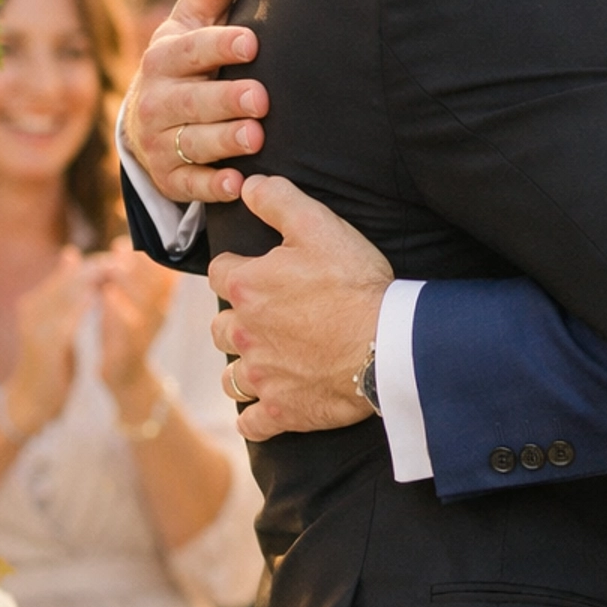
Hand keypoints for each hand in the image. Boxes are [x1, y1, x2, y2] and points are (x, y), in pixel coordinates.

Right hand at [8, 248, 103, 437]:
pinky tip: (95, 299)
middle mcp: (32, 310)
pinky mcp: (43, 347)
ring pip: (65, 296)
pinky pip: (63, 322)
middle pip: (67, 280)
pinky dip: (79, 308)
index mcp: (36, 301)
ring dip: (92, 281)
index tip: (121, 256)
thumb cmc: (49, 356)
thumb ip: (63, 290)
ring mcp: (35, 328)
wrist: (33, 397)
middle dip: (96, 267)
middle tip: (123, 258)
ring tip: (116, 270)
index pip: (68, 273)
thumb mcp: (56, 320)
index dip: (95, 263)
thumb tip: (70, 253)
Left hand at [97, 240, 175, 409]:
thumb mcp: (130, 301)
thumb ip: (128, 275)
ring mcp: (146, 330)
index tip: (139, 234)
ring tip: (113, 261)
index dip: (155, 250)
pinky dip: (118, 308)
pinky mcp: (130, 347)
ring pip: (143, 300)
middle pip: (154, 281)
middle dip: (138, 260)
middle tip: (120, 244)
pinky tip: (107, 293)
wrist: (125, 376)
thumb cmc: (124, 334)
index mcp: (160, 299)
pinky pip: (127, 326)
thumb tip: (121, 243)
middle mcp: (158, 312)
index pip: (163, 269)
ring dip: (128, 279)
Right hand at [121, 0, 266, 204]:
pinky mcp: (170, 178)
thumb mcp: (194, 21)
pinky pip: (189, 185)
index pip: (191, 50)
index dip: (219, 46)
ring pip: (192, 143)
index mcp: (165, 56)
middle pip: (190, 101)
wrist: (148, 120)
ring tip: (255, 138)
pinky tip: (237, 185)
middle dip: (224, 100)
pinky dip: (211, 187)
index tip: (252, 43)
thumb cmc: (187, 60)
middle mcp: (156, 99)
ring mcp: (160, 141)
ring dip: (223, 142)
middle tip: (260, 98)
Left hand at [207, 176, 392, 441]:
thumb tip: (246, 185)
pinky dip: (256, 415)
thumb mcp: (319, 225)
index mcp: (247, 287)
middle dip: (237, 321)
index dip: (238, 270)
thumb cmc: (355, 283)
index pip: (219, 273)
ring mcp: (261, 376)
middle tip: (268, 318)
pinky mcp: (282, 410)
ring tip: (266, 361)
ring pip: (230, 376)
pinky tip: (269, 406)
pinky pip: (251, 421)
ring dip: (243, 368)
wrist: (387, 343)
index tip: (259, 272)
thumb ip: (277, 200)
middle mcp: (243, 334)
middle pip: (219, 327)